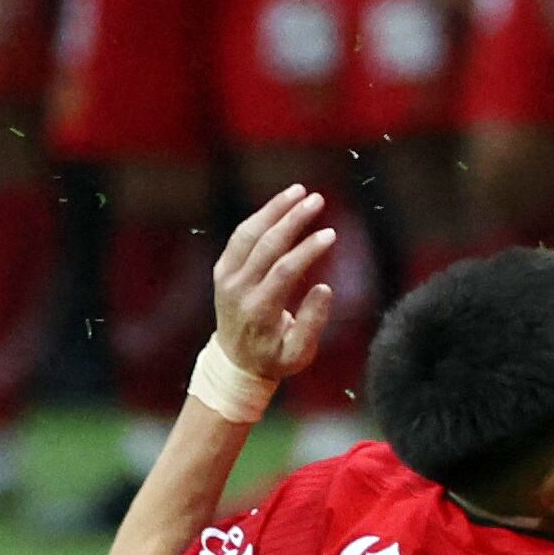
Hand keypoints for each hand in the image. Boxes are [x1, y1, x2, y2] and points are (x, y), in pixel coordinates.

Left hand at [213, 184, 337, 384]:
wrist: (234, 364)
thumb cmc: (274, 358)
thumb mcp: (299, 354)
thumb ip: (313, 322)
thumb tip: (325, 287)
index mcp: (259, 310)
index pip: (283, 271)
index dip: (307, 250)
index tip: (331, 234)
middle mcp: (238, 291)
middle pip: (265, 246)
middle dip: (293, 219)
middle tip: (317, 200)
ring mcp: (226, 278)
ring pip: (248, 235)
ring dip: (274, 209)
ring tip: (299, 190)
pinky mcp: (223, 271)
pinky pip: (240, 237)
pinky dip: (260, 218)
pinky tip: (280, 204)